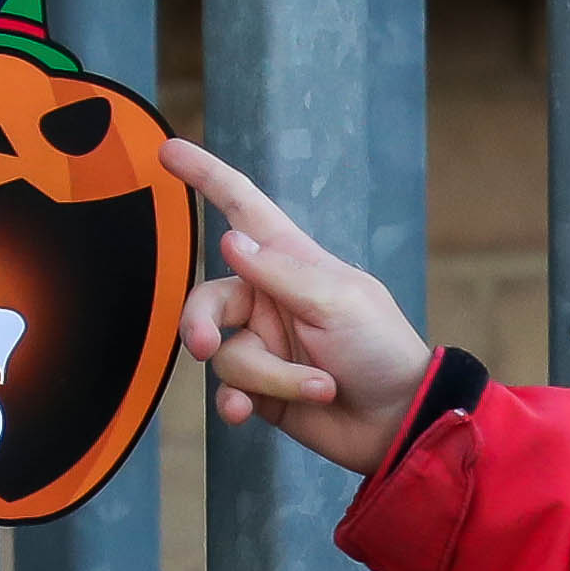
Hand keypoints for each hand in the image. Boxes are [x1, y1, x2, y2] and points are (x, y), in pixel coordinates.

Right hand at [162, 136, 435, 474]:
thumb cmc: (381, 349)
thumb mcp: (338, 302)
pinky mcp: (261, 391)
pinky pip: (228, 391)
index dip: (206, 177)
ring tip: (318, 387)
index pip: (242, 208)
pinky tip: (248, 413)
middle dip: (199, 322)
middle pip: (208, 300)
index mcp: (291, 262)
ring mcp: (264, 346)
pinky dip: (240, 402)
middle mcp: (268, 300)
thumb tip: (230, 239)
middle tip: (202, 343)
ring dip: (270, 376)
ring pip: (225, 354)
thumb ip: (280, 273)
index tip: (169, 150)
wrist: (400, 420)